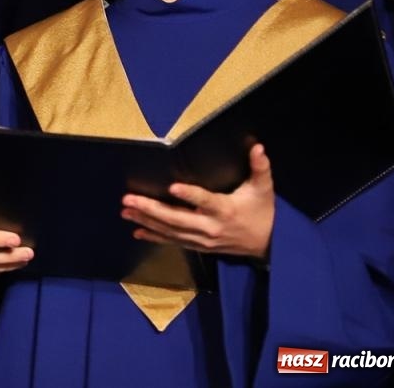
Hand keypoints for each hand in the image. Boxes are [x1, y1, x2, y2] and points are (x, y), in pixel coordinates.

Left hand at [122, 143, 275, 258]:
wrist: (268, 246)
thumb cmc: (262, 212)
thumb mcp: (264, 189)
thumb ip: (260, 168)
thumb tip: (258, 147)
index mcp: (226, 209)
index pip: (205, 201)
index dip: (190, 195)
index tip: (172, 187)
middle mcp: (211, 226)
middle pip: (178, 219)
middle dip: (151, 209)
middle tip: (129, 199)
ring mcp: (203, 239)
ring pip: (171, 231)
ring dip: (147, 221)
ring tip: (126, 211)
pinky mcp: (199, 246)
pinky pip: (174, 242)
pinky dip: (155, 237)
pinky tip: (137, 231)